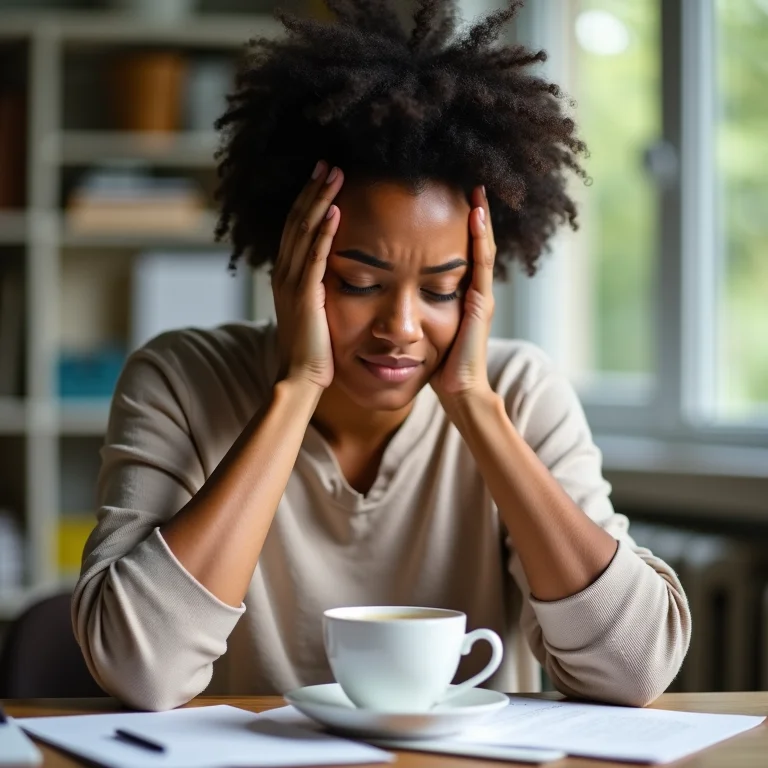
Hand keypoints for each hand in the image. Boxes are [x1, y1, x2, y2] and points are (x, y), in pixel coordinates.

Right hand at [272, 161, 343, 389]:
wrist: (300, 378)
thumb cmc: (313, 350)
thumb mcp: (313, 312)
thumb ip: (317, 290)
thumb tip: (330, 276)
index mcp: (286, 276)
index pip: (294, 229)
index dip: (306, 201)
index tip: (321, 179)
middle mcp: (284, 274)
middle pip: (296, 221)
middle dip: (312, 191)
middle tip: (327, 163)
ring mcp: (292, 283)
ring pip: (303, 232)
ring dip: (319, 201)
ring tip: (333, 174)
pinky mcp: (305, 295)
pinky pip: (315, 257)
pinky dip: (324, 232)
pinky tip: (335, 211)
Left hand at [431, 185, 495, 404]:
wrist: (458, 391)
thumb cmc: (440, 365)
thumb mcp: (428, 329)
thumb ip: (419, 310)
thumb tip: (396, 294)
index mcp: (461, 295)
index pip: (461, 253)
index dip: (458, 227)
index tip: (449, 198)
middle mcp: (475, 291)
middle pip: (476, 244)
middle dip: (473, 214)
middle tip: (467, 182)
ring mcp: (481, 295)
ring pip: (483, 247)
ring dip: (481, 217)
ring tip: (475, 188)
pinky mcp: (481, 303)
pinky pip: (482, 263)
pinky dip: (480, 238)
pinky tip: (476, 214)